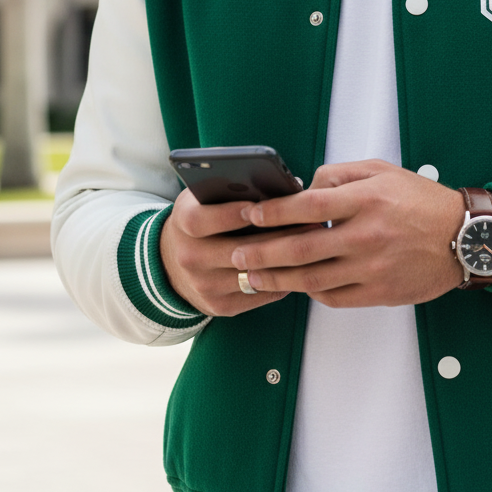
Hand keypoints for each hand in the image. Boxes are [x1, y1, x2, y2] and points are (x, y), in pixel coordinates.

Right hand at [159, 187, 307, 316]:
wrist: (175, 264)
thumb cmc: (204, 218)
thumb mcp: (204, 198)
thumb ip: (230, 189)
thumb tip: (279, 185)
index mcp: (182, 224)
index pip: (200, 221)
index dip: (229, 214)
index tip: (258, 206)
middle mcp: (189, 258)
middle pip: (236, 251)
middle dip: (277, 237)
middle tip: (311, 224)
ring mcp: (204, 286)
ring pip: (252, 275)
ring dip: (287, 261)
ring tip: (316, 244)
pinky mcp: (220, 306)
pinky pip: (259, 294)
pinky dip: (283, 280)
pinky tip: (303, 266)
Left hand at [229, 160, 466, 307]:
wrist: (465, 237)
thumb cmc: (422, 201)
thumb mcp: (383, 171)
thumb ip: (340, 176)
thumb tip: (304, 190)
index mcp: (368, 200)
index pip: (309, 206)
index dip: (274, 212)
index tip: (251, 215)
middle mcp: (368, 235)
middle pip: (301, 247)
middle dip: (261, 252)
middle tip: (236, 254)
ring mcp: (373, 268)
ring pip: (312, 279)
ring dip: (277, 278)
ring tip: (253, 275)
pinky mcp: (380, 293)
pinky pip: (335, 297)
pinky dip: (311, 292)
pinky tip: (296, 285)